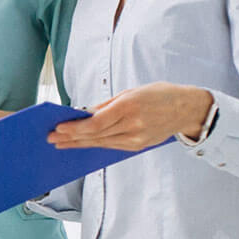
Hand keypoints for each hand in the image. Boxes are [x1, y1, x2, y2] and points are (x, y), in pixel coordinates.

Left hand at [48, 83, 213, 150]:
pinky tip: (81, 143)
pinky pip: (112, 146)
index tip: (58, 127)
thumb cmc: (158, 95)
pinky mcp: (139, 146)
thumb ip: (106, 105)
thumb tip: (83, 113)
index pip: (96, 123)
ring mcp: (137, 138)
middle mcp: (133, 126)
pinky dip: (95, 144)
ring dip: (79, 144)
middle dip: (71, 137)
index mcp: (129, 107)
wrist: (187, 109)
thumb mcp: (130, 92)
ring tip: (60, 143)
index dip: (75, 128)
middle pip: (95, 135)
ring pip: (101, 143)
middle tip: (51, 138)